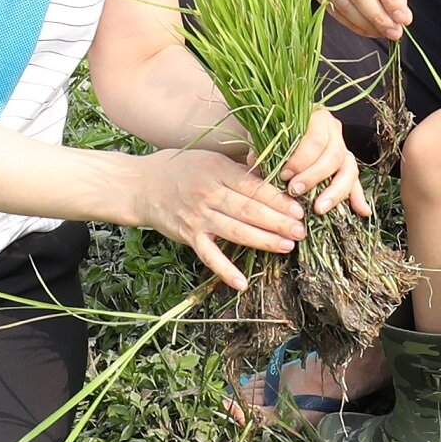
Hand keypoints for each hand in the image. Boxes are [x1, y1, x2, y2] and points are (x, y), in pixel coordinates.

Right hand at [134, 147, 306, 290]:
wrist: (140, 185)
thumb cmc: (181, 168)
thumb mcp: (211, 158)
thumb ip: (240, 168)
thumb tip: (274, 173)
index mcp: (217, 169)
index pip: (253, 187)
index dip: (277, 199)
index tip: (298, 208)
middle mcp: (207, 193)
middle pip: (248, 210)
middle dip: (278, 222)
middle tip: (300, 231)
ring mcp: (197, 216)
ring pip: (235, 232)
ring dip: (263, 241)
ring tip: (286, 246)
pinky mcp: (188, 236)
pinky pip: (209, 256)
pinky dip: (224, 270)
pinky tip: (242, 282)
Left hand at [274, 109, 367, 217]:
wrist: (285, 128)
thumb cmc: (276, 131)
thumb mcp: (268, 134)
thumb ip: (265, 146)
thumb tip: (258, 161)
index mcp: (317, 118)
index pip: (315, 139)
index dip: (301, 160)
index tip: (284, 175)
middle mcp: (335, 131)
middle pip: (334, 155)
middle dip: (315, 176)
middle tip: (295, 191)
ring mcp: (343, 148)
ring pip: (348, 169)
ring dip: (335, 192)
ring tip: (319, 209)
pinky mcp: (347, 166)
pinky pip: (355, 181)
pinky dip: (358, 196)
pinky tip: (362, 211)